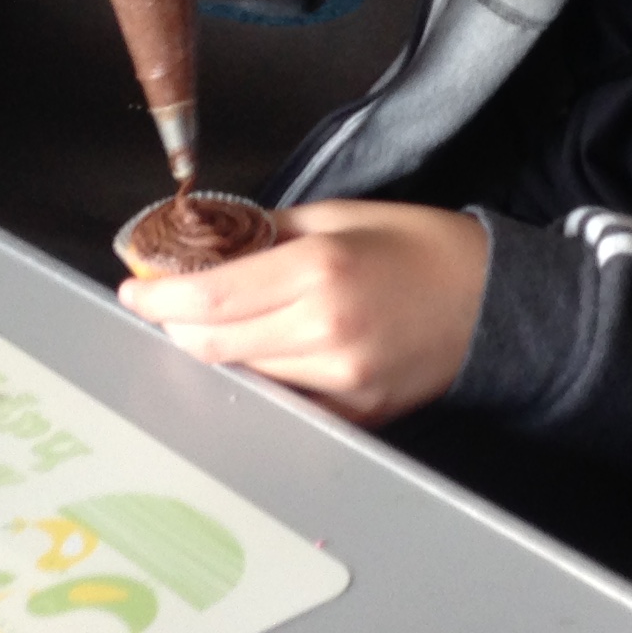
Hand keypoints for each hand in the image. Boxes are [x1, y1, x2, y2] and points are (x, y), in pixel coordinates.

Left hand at [118, 201, 486, 423]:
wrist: (496, 303)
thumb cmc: (424, 249)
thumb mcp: (343, 217)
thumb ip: (271, 234)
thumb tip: (211, 249)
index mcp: (319, 272)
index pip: (210, 298)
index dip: (159, 297)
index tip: (135, 290)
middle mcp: (324, 333)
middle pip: (213, 346)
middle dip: (178, 326)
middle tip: (164, 305)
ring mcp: (341, 382)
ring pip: (243, 376)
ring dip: (217, 352)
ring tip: (216, 324)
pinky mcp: (356, 414)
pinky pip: (285, 402)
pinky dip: (262, 379)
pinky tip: (263, 355)